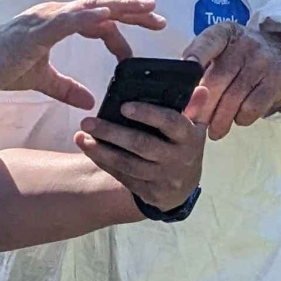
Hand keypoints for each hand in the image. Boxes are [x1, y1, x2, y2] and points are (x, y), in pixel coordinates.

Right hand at [0, 0, 165, 108]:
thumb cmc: (0, 69)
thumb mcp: (41, 80)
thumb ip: (66, 88)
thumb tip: (89, 100)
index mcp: (57, 23)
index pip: (98, 19)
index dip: (124, 21)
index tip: (149, 26)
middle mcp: (54, 14)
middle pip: (101, 8)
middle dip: (132, 10)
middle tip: (159, 15)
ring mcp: (46, 18)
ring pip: (90, 8)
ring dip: (120, 7)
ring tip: (146, 8)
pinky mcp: (37, 29)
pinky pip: (68, 20)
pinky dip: (89, 17)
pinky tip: (110, 16)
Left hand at [74, 86, 209, 211]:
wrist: (184, 187)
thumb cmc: (183, 145)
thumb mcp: (194, 125)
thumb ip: (193, 105)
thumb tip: (200, 87)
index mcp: (189, 137)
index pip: (170, 123)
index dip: (148, 114)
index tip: (124, 106)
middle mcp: (178, 159)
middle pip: (142, 145)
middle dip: (112, 133)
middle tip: (88, 122)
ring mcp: (164, 178)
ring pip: (128, 164)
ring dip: (101, 151)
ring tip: (81, 136)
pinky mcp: (149, 193)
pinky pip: (123, 177)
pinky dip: (104, 163)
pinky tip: (90, 150)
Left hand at [182, 21, 280, 140]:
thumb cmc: (240, 56)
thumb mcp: (221, 48)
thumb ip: (200, 63)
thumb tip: (180, 92)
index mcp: (225, 32)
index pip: (208, 42)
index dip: (196, 57)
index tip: (184, 73)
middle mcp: (245, 44)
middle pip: (218, 78)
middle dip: (203, 105)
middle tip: (194, 121)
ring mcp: (262, 63)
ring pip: (234, 98)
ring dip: (220, 119)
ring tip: (213, 130)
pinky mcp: (275, 83)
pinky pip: (251, 108)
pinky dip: (240, 119)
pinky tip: (237, 119)